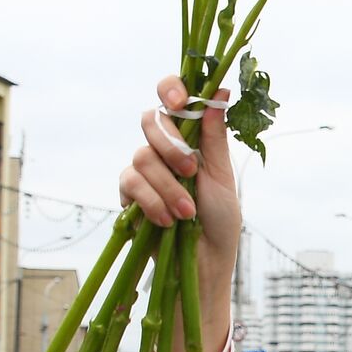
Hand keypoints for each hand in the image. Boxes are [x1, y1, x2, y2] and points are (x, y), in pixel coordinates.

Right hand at [121, 77, 241, 300]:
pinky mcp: (129, 195)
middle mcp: (164, 148)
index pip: (173, 98)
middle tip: (191, 171)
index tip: (180, 102)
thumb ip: (215, 137)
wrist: (204, 262)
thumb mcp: (222, 177)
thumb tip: (220, 91)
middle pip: (152, 121)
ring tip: (188, 213)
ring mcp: (144, 171)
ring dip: (168, 187)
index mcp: (191, 138)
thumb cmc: (219, 220)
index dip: (171, 89)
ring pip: (142, 157)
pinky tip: (168, 220)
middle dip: (171, 146)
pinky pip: (131, 184)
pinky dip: (152, 202)